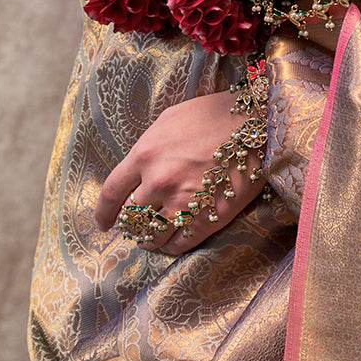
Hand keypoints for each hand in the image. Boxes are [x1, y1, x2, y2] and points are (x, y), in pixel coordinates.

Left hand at [95, 91, 263, 254]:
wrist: (256, 122)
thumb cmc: (213, 114)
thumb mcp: (169, 120)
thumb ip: (148, 147)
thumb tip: (136, 169)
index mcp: (145, 154)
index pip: (111, 193)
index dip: (104, 212)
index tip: (104, 222)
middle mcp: (159, 181)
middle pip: (131, 218)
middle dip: (132, 223)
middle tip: (137, 225)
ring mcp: (183, 202)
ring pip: (151, 236)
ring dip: (149, 239)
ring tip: (153, 236)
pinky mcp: (207, 218)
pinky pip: (178, 245)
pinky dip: (171, 246)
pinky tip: (173, 240)